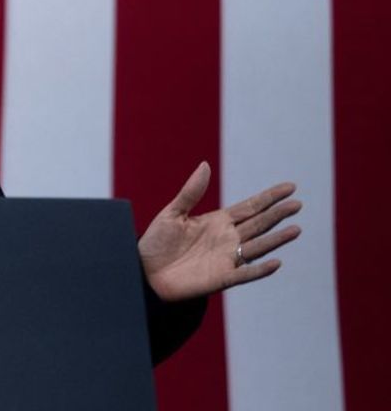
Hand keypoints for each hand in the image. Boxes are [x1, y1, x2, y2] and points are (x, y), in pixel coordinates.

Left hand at [138, 162, 300, 301]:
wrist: (145, 271)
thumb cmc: (157, 242)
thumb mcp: (172, 213)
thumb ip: (191, 192)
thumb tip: (205, 165)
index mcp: (218, 221)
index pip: (250, 207)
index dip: (269, 197)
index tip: (290, 187)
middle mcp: (227, 238)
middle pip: (259, 224)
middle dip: (277, 214)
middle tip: (297, 204)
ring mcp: (227, 258)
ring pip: (258, 246)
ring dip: (276, 239)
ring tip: (295, 229)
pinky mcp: (222, 278)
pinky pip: (246, 273)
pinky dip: (260, 269)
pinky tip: (276, 262)